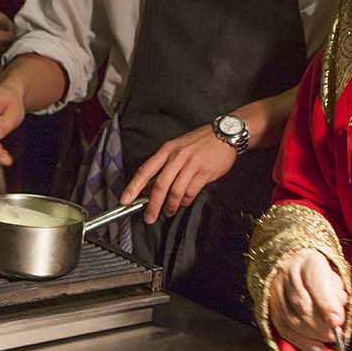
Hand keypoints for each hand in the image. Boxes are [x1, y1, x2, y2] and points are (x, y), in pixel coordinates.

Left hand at [119, 124, 235, 222]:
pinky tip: (184, 202)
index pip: (145, 170)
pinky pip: (191, 191)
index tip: (125, 199)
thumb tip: (151, 186)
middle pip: (160, 185)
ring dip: (170, 205)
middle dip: (152, 204)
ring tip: (168, 211)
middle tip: (149, 216)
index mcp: (167, 150)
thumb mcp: (178, 147)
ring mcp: (191, 164)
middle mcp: (177, 156)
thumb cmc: (201, 141)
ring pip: (175, 191)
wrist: (225, 133)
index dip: (133, 186)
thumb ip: (165, 165)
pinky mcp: (204, 172)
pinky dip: (186, 201)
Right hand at [266, 248, 346, 350]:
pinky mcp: (270, 306)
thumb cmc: (317, 270)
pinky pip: (283, 328)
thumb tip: (337, 317)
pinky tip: (315, 346)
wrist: (293, 262)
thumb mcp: (333, 275)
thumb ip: (337, 293)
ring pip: (291, 319)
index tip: (338, 320)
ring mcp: (274, 290)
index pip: (315, 282)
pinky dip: (300, 341)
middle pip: (302, 305)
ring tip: (328, 340)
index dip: (327, 304)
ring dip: (313, 335)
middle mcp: (286, 273)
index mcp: (307, 260)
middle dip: (322, 325)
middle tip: (337, 334)